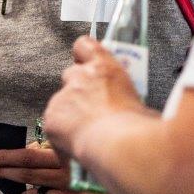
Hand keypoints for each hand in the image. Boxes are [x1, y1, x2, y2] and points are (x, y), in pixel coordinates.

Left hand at [0, 144, 119, 193]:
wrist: (121, 190)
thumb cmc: (90, 168)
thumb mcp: (71, 152)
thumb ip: (50, 149)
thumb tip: (26, 149)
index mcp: (66, 159)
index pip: (29, 157)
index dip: (7, 157)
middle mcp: (69, 179)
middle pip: (27, 176)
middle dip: (4, 172)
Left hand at [42, 37, 145, 169]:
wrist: (121, 147)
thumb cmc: (139, 128)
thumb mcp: (141, 103)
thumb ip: (128, 98)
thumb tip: (131, 108)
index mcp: (105, 68)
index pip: (84, 45)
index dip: (83, 54)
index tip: (86, 63)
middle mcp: (80, 77)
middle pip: (71, 75)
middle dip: (78, 90)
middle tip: (92, 110)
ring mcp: (63, 97)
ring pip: (62, 102)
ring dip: (71, 114)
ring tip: (87, 135)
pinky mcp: (51, 117)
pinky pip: (54, 125)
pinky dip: (63, 136)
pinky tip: (77, 148)